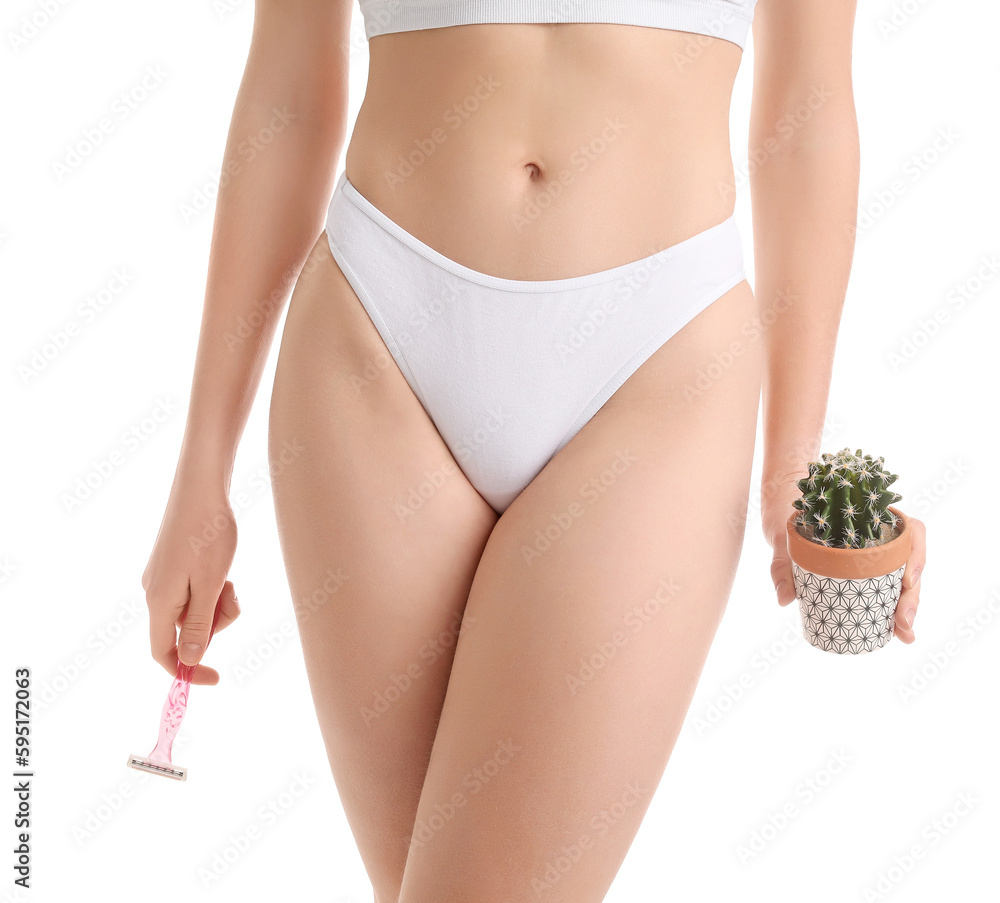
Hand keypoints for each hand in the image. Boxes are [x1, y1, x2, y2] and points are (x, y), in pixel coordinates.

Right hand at [141, 467, 240, 684]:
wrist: (202, 488)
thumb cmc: (208, 533)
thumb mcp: (211, 584)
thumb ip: (200, 625)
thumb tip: (189, 660)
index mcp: (159, 601)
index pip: (163, 652)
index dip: (187, 670)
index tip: (217, 677)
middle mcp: (154, 592)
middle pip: (185, 631)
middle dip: (215, 623)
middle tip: (232, 594)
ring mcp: (163, 578)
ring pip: (195, 611)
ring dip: (218, 603)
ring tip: (229, 577)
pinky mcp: (174, 566)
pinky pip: (195, 592)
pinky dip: (213, 588)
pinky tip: (222, 566)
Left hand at [762, 477, 927, 643]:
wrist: (781, 516)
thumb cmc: (787, 520)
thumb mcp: (782, 539)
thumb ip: (781, 565)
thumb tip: (785, 600)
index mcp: (872, 517)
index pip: (911, 530)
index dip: (917, 555)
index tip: (907, 581)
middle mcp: (881, 535)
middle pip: (910, 563)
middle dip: (912, 596)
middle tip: (903, 624)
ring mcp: (877, 554)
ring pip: (904, 580)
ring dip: (908, 607)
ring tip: (903, 634)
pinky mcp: (868, 572)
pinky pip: (888, 589)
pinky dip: (893, 610)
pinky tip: (896, 632)